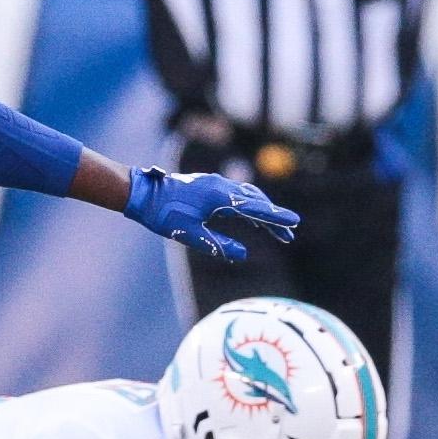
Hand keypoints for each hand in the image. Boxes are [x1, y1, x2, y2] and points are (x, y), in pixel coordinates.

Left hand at [123, 168, 297, 260]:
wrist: (143, 193)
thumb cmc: (164, 214)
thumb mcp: (190, 234)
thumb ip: (217, 244)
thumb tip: (242, 255)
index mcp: (219, 197)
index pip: (254, 208)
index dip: (276, 217)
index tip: (294, 223)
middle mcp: (221, 186)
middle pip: (256, 202)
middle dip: (274, 219)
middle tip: (289, 235)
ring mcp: (215, 184)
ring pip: (247, 197)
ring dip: (262, 212)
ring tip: (276, 231)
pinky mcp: (209, 185)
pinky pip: (237, 195)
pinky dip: (249, 206)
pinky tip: (253, 219)